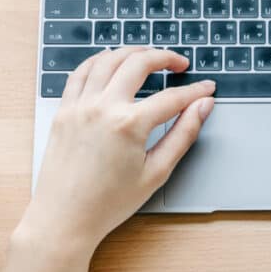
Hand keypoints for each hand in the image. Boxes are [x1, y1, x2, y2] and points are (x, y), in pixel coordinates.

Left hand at [0, 48, 214, 271]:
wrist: (64, 219)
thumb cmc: (108, 203)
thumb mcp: (156, 172)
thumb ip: (183, 134)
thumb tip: (202, 107)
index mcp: (129, 125)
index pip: (172, 98)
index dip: (195, 91)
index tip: (207, 88)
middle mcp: (103, 108)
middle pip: (139, 64)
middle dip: (165, 58)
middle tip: (180, 64)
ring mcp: (80, 106)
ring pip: (108, 60)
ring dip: (132, 52)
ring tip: (149, 55)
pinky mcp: (63, 110)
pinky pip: (80, 73)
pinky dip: (98, 60)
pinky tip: (111, 61)